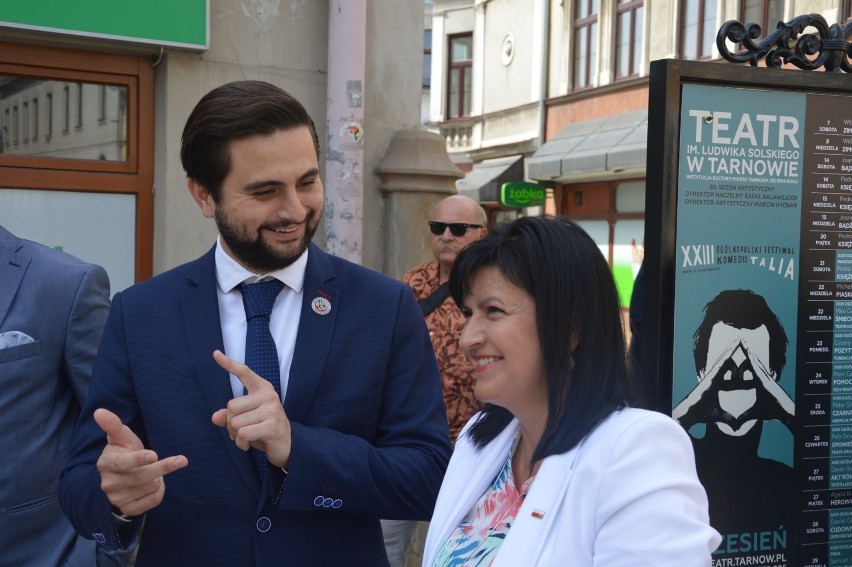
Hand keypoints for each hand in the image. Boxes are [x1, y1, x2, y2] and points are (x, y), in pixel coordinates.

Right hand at [94, 408, 186, 516]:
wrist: (118, 479)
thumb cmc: (123, 452)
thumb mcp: (120, 438)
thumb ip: (112, 425)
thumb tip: (99, 411)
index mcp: (107, 463)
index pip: (123, 463)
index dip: (138, 459)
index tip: (154, 455)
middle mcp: (109, 483)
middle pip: (141, 477)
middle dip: (162, 468)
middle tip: (181, 460)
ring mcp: (117, 498)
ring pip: (149, 488)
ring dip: (159, 478)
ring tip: (156, 471)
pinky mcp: (128, 509)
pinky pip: (152, 500)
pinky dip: (159, 491)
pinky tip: (156, 483)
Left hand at [211, 350, 291, 468]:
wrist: (287, 446)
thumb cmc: (264, 429)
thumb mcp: (245, 420)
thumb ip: (230, 416)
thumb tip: (216, 417)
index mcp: (262, 389)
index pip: (244, 372)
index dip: (229, 364)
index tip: (215, 354)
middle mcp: (269, 395)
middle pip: (231, 406)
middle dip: (230, 423)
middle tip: (242, 430)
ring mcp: (272, 410)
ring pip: (235, 422)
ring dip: (235, 436)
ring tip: (247, 438)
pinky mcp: (272, 426)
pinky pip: (243, 433)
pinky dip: (241, 443)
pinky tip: (249, 445)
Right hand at [673, 339, 794, 429]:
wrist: (692, 414)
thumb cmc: (702, 414)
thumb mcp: (721, 416)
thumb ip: (729, 418)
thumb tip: (737, 426)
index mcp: (718, 387)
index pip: (731, 378)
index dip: (739, 373)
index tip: (747, 369)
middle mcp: (715, 378)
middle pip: (728, 364)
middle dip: (735, 354)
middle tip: (743, 344)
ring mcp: (713, 375)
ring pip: (725, 359)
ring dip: (732, 349)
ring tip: (741, 339)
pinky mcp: (712, 374)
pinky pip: (722, 361)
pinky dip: (728, 353)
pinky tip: (734, 345)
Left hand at [736, 343, 794, 427]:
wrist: (785, 413)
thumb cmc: (772, 413)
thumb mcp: (754, 414)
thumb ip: (745, 416)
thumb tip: (735, 425)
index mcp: (756, 383)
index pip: (746, 370)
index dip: (741, 362)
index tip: (734, 355)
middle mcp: (760, 377)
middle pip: (749, 361)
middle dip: (744, 350)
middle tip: (737, 338)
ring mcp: (763, 376)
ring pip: (753, 359)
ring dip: (747, 349)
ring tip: (740, 338)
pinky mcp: (765, 377)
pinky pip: (756, 363)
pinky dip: (751, 355)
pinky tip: (746, 347)